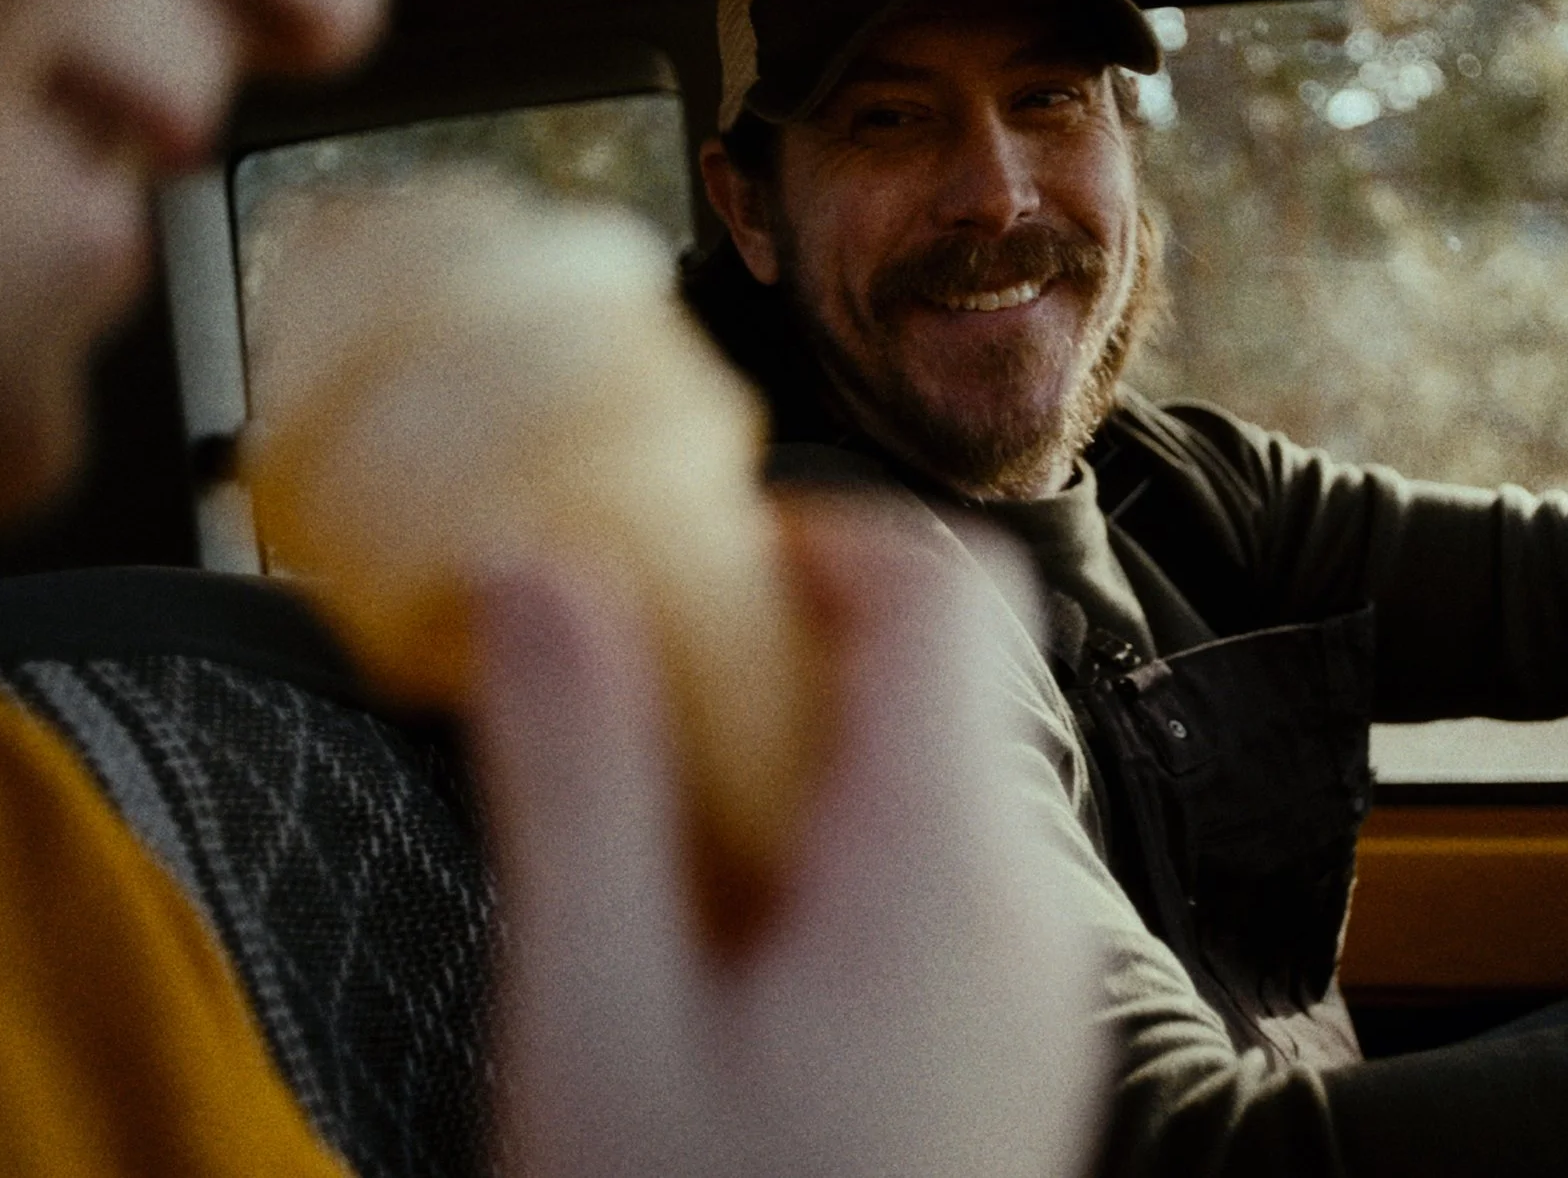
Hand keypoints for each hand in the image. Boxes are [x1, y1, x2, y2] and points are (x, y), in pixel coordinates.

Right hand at [464, 497, 1103, 1177]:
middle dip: (773, 655)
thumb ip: (573, 781)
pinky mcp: (1003, 1039)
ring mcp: (1028, 984)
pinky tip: (714, 953)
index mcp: (942, 873)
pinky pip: (931, 871)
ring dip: (787, 761)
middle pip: (936, 674)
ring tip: (649, 856)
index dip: (815, 528)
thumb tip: (540, 580)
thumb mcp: (592, 1023)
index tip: (682, 567)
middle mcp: (1022, 913)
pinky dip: (824, 848)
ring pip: (928, 773)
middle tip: (624, 718)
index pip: (947, 586)